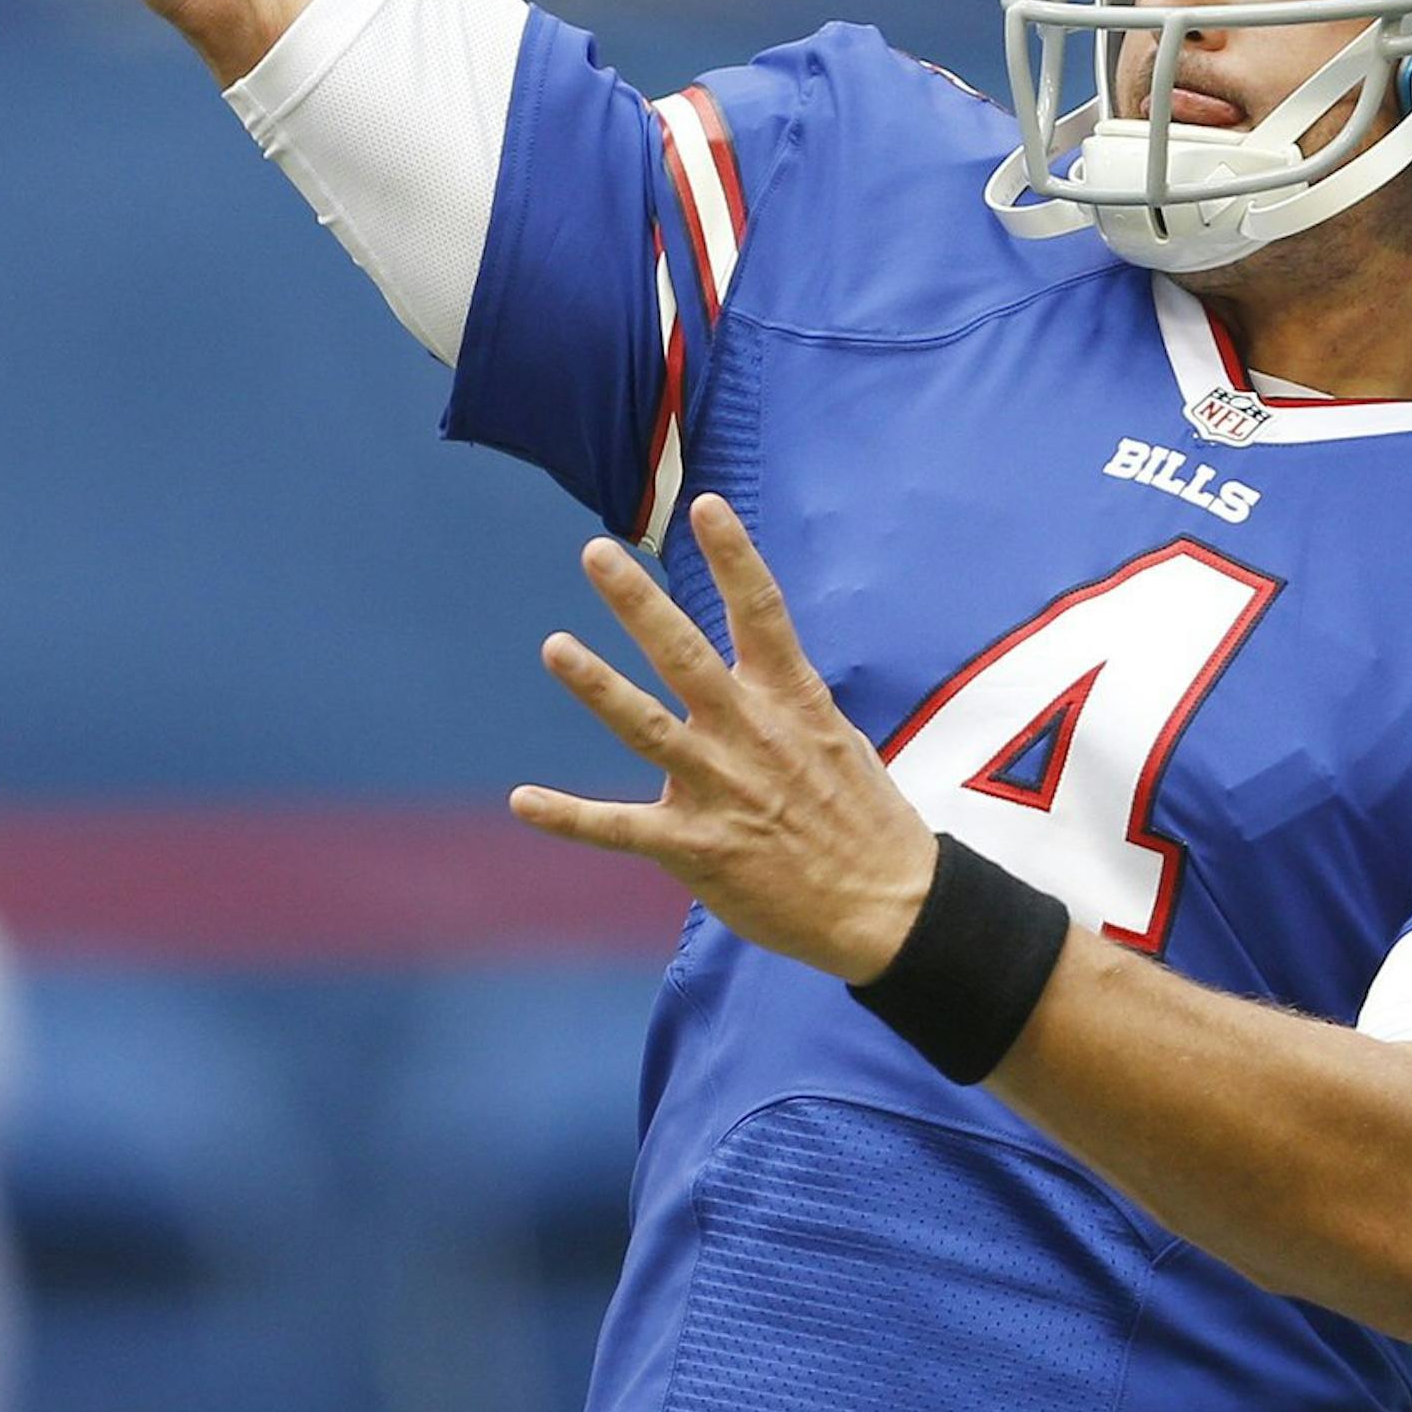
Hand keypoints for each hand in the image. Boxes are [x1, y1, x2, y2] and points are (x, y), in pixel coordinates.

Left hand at [519, 495, 939, 984]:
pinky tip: (524, 800)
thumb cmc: (862, 815)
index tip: (706, 505)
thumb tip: (748, 665)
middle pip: (686, 655)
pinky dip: (570, 816)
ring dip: (598, 686)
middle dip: (639, 603)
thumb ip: (782, 698)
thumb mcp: (833, 736)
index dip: (734, 556)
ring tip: (555, 647)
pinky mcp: (698, 848)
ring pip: (647, 728)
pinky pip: (622, 829)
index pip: (761, 611)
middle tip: (596, 553)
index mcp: (791, 700)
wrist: (887, 906)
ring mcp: (722, 790)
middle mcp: (751, 734)